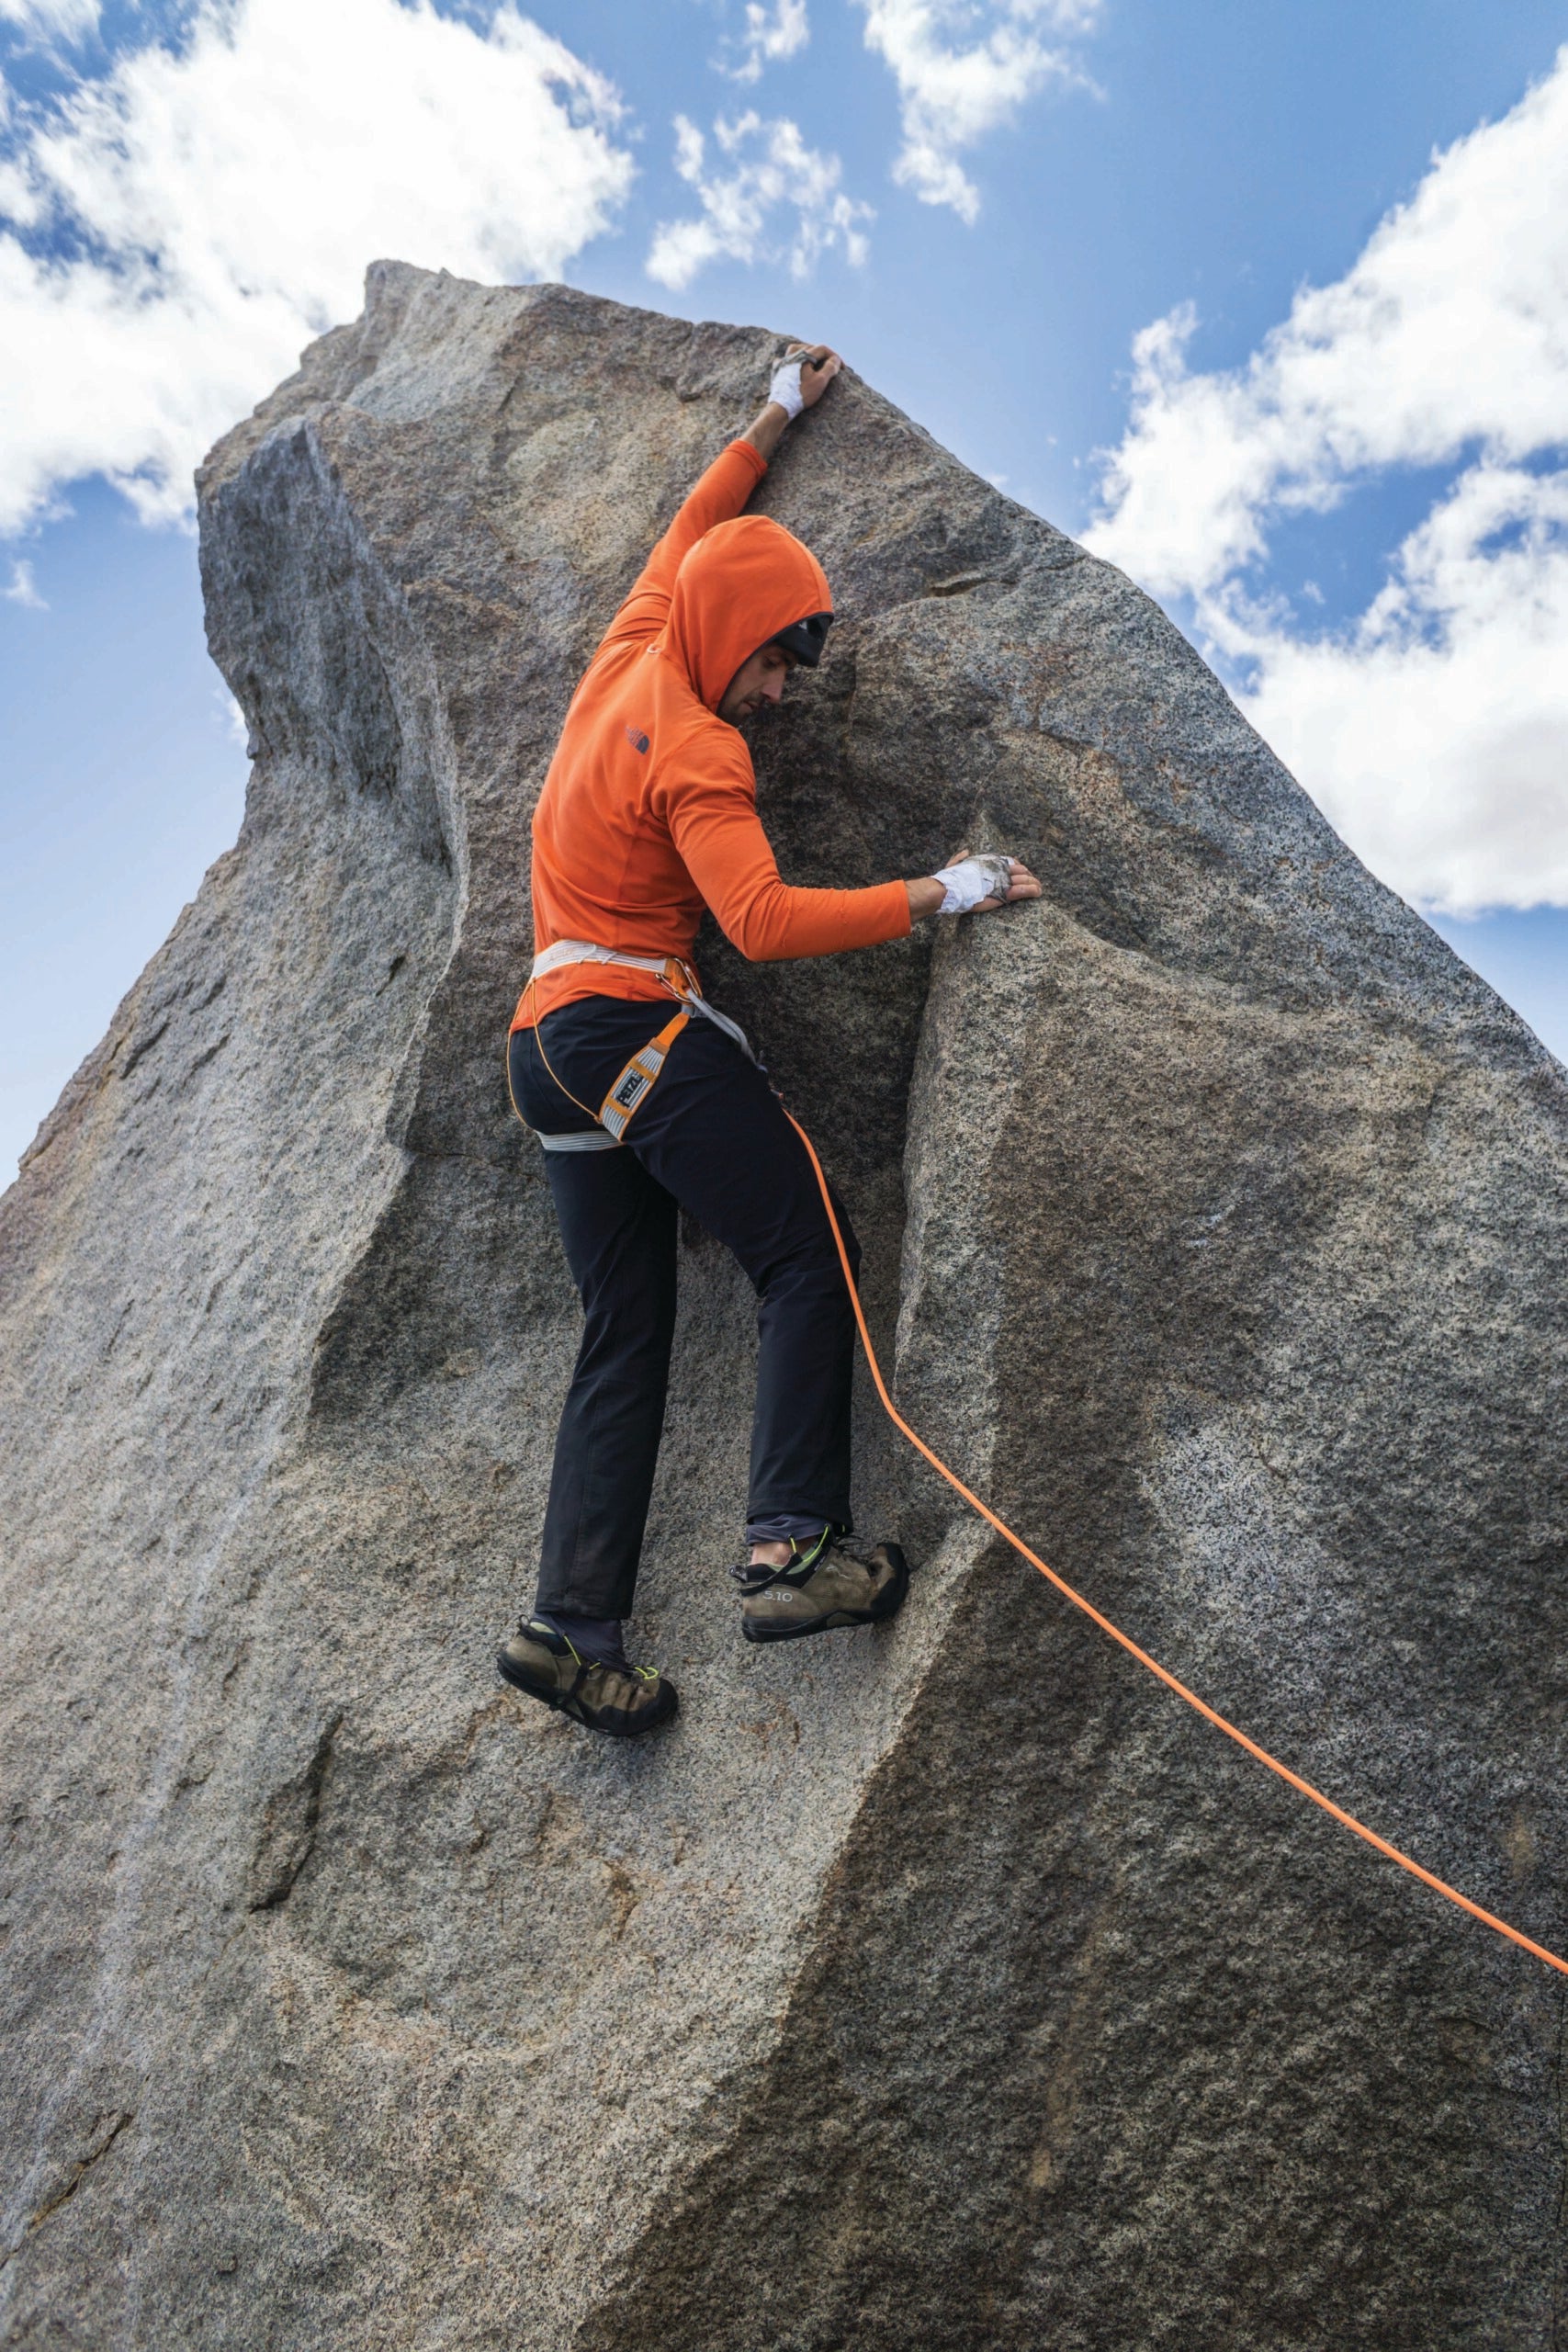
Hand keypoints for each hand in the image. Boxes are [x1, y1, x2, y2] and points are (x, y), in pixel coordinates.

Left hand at [785, 343, 841, 410]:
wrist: (781, 406)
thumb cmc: (802, 393)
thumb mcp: (821, 381)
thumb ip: (830, 367)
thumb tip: (835, 360)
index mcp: (803, 354)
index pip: (823, 349)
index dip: (834, 356)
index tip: (842, 368)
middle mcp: (791, 354)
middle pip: (811, 348)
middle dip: (823, 355)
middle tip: (832, 364)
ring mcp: (783, 361)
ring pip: (798, 350)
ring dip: (808, 354)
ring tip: (815, 361)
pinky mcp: (777, 370)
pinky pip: (787, 360)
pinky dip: (795, 361)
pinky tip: (797, 366)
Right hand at [905, 853, 1041, 921]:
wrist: (947, 889)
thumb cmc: (949, 878)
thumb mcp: (954, 864)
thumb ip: (960, 857)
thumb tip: (966, 852)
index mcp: (989, 862)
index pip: (1010, 862)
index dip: (1017, 868)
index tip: (1021, 874)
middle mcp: (997, 868)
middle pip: (1021, 870)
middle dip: (1028, 876)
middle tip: (1034, 883)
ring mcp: (1001, 880)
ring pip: (1024, 879)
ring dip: (1034, 884)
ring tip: (1039, 889)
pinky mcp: (1003, 892)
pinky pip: (1022, 890)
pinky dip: (1031, 891)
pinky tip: (1038, 892)